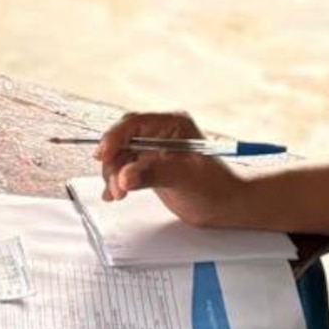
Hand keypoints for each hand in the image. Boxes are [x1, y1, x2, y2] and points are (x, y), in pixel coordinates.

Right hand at [97, 111, 248, 226]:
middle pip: (122, 140)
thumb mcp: (185, 179)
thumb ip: (153, 174)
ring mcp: (153, 150)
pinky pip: (124, 168)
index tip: (102, 155)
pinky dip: (116, 181)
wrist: (226, 205)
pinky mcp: (148, 166)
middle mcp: (160, 133)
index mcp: (173, 124)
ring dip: (113, 175)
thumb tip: (125, 176)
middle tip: (116, 186)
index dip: (114, 137)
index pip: (135, 123)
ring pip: (120, 156)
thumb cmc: (217, 187)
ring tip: (118, 194)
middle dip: (114, 162)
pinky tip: (114, 194)